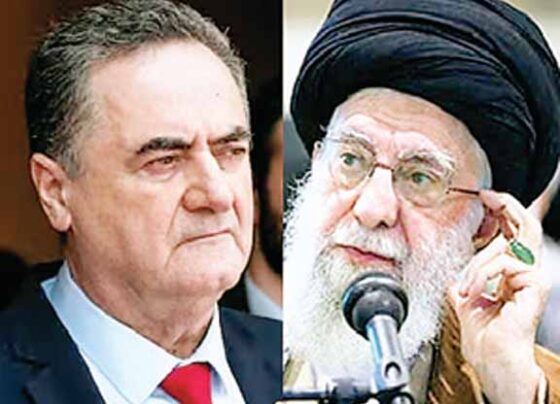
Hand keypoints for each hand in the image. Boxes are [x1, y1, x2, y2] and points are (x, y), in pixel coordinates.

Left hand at [449, 190, 548, 403]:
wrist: (492, 361)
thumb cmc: (484, 338)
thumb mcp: (468, 299)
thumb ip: (468, 281)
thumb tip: (457, 277)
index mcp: (513, 274)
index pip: (514, 233)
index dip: (503, 210)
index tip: (485, 197)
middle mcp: (527, 272)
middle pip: (526, 225)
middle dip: (506, 204)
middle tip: (487, 195)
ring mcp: (533, 278)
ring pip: (509, 244)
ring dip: (478, 265)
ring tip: (467, 289)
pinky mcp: (535, 284)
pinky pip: (504, 263)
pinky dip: (481, 276)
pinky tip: (474, 294)